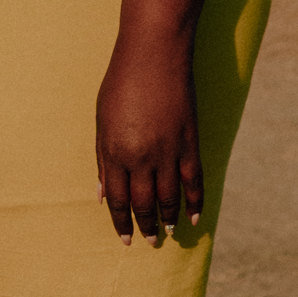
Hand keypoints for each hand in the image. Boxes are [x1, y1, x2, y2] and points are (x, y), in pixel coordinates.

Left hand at [95, 24, 202, 244]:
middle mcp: (141, 157)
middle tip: (150, 243)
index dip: (121, 222)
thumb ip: (103, 160)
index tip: (125, 240)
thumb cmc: (121, 83)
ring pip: (170, 198)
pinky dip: (196, 202)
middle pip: (144, 203)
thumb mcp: (101, 121)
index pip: (118, 199)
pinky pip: (195, 181)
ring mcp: (168, 151)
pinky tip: (195, 218)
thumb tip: (102, 194)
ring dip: (170, 220)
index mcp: (115, 152)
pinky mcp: (190, 141)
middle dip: (146, 227)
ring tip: (169, 234)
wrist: (154, 54)